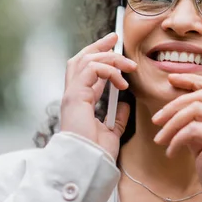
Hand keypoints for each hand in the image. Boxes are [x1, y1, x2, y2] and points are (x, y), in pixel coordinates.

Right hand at [60, 32, 137, 159]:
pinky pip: (91, 69)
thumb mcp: (112, 132)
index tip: (114, 46)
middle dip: (98, 45)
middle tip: (115, 37)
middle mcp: (74, 95)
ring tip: (129, 66)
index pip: (86, 71)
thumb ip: (118, 117)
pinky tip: (121, 81)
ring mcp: (72, 94)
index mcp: (81, 101)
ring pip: (85, 60)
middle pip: (80, 58)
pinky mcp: (75, 96)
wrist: (89, 164)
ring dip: (110, 58)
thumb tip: (126, 104)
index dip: (99, 56)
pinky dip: (108, 70)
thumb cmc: (97, 153)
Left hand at [151, 73, 201, 191]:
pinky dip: (177, 139)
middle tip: (156, 120)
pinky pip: (194, 129)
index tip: (172, 80)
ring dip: (172, 121)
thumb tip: (177, 120)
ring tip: (160, 139)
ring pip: (197, 108)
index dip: (193, 80)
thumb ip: (196, 131)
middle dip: (174, 103)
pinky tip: (171, 152)